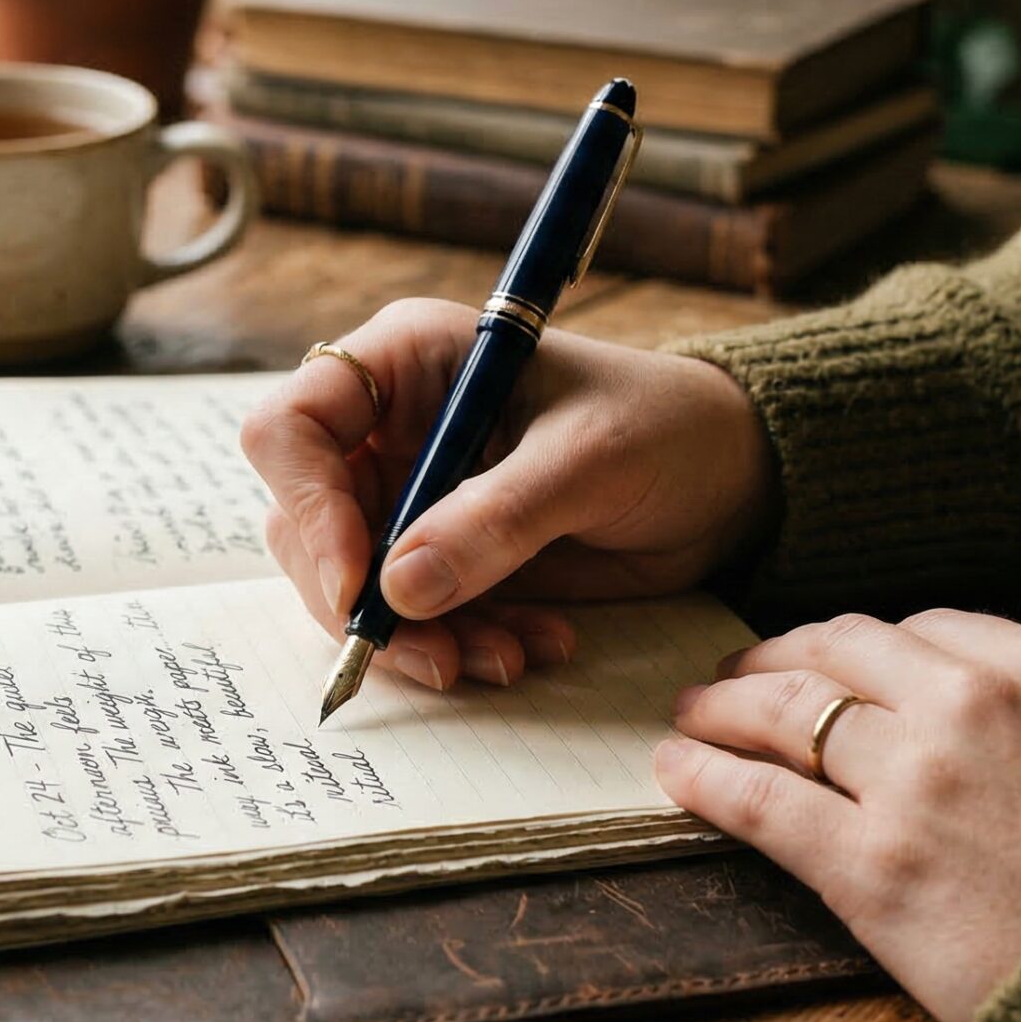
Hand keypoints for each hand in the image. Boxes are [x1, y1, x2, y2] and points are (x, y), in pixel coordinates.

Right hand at [242, 298, 773, 691]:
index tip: (359, 583)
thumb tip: (398, 589)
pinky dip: (459, 647)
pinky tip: (532, 649)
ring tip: (509, 658)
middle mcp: (390, 429)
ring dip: (418, 639)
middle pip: (306, 525)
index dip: (308, 506)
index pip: (292, 427)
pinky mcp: (445, 560)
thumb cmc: (663, 428)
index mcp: (406, 363)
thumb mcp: (589, 462)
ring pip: (355, 587)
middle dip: (364, 602)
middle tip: (440, 655)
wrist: (727, 480)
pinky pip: (412, 619)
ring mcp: (412, 498)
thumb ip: (496, 519)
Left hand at [656, 609, 1020, 1021]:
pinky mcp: (869, 862)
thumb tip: (1010, 714)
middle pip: (839, 651)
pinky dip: (706, 778)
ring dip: (725, 706)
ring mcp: (913, 779)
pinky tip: (676, 770)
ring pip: (786, 712)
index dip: (863, 649)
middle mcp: (971, 702)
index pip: (920, 629)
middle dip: (781, 657)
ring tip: (693, 713)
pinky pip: (761, 800)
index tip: (836, 662)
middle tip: (743, 674)